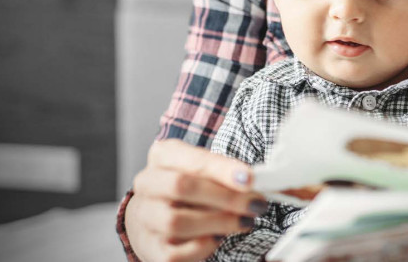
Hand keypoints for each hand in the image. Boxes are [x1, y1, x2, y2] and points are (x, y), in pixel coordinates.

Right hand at [126, 139, 267, 261]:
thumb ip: (227, 173)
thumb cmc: (190, 189)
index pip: (191, 159)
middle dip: (226, 197)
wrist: (153, 217)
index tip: (250, 179)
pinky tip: (219, 238)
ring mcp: (145, 218)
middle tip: (257, 204)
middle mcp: (147, 184)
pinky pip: (178, 251)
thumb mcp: (204, 170)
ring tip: (245, 222)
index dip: (222, 169)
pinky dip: (204, 245)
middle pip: (182, 187)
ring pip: (178, 221)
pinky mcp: (151, 248)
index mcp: (162, 156)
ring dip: (219, 222)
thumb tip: (262, 183)